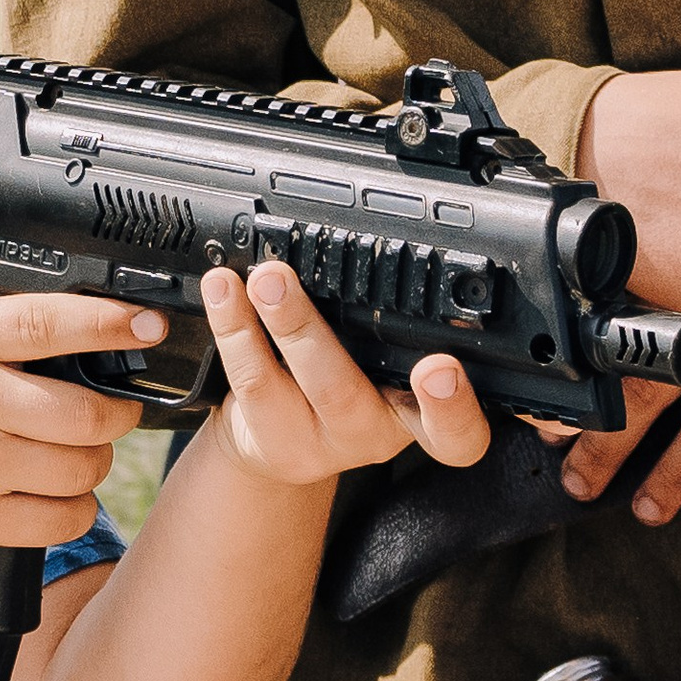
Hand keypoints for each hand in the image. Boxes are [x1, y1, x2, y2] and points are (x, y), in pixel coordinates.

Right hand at [0, 291, 156, 571]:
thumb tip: (74, 337)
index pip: (48, 323)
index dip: (109, 323)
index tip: (147, 324)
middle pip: (87, 410)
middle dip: (117, 414)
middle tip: (113, 412)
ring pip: (83, 467)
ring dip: (94, 465)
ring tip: (75, 457)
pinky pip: (62, 518)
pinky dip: (74, 511)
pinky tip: (55, 498)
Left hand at [199, 261, 491, 485]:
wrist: (284, 443)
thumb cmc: (349, 388)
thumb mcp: (389, 367)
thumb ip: (397, 330)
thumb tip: (377, 237)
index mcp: (417, 416)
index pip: (457, 433)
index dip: (454, 407)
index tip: (438, 368)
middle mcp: (370, 433)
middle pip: (345, 396)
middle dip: (309, 335)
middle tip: (281, 280)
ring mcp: (314, 440)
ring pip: (282, 387)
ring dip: (267, 322)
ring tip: (257, 277)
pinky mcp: (269, 437)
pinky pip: (247, 380)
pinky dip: (232, 326)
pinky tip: (223, 290)